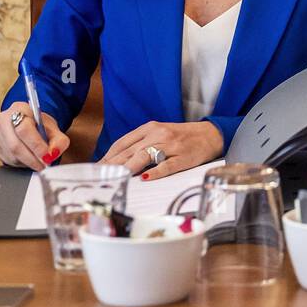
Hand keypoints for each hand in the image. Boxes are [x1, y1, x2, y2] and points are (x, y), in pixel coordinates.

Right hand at [0, 102, 69, 170]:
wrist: (29, 122)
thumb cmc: (40, 124)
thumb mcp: (54, 128)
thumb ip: (59, 140)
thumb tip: (53, 153)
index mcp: (19, 108)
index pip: (25, 129)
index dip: (36, 145)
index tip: (47, 156)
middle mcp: (4, 119)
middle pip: (15, 145)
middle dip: (32, 159)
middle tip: (44, 165)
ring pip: (11, 155)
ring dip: (27, 163)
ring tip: (39, 162)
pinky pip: (7, 160)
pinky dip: (21, 164)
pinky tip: (29, 159)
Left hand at [100, 120, 223, 179]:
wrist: (210, 134)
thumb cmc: (181, 137)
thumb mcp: (159, 134)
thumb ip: (140, 144)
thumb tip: (117, 160)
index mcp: (150, 128)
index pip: (123, 142)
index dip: (108, 156)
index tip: (96, 168)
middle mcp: (158, 134)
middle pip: (130, 150)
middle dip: (113, 164)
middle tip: (99, 176)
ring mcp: (171, 146)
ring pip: (145, 156)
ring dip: (129, 167)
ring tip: (116, 177)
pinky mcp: (183, 157)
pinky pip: (167, 165)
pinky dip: (156, 172)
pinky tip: (146, 178)